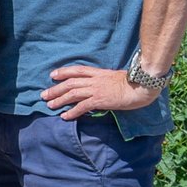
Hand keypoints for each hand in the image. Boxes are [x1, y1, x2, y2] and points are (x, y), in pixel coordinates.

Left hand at [42, 65, 158, 119]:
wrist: (142, 86)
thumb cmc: (134, 83)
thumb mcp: (116, 77)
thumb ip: (105, 80)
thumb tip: (100, 85)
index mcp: (99, 73)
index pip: (77, 70)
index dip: (64, 72)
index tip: (53, 75)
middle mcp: (95, 80)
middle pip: (70, 82)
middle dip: (55, 89)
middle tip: (44, 95)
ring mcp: (97, 90)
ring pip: (73, 93)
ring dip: (59, 100)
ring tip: (49, 105)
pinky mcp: (100, 100)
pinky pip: (82, 106)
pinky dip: (72, 112)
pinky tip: (65, 116)